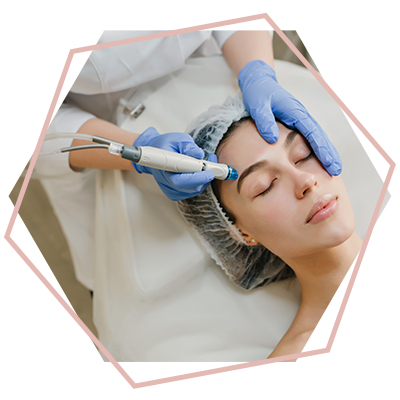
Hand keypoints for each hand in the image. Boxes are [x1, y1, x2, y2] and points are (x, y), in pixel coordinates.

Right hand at [133, 127, 214, 200]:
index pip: (181, 180)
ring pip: (194, 190)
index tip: (209, 172)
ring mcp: (171, 190)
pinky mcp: (175, 193)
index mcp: (164, 168)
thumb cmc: (166, 146)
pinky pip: (192, 192)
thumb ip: (188, 146)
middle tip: (212, 165)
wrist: (156, 154)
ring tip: (206, 164)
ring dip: (204, 179)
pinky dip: (200, 183)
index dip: (197, 177)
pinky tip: (199, 173)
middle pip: (190, 187)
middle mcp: (166, 182)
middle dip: (205, 177)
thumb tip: (199, 154)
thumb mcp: (177, 139)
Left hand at [238, 60, 341, 175]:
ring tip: (332, 169)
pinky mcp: (295, 123)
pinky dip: (316, 148)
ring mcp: (299, 120)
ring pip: (317, 137)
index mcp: (295, 112)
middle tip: (336, 170)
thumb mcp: (258, 105)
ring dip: (325, 152)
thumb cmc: (258, 92)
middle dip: (329, 153)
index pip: (312, 132)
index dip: (321, 148)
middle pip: (320, 136)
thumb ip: (264, 120)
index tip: (328, 162)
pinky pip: (309, 137)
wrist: (258, 83)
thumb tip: (272, 138)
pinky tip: (319, 159)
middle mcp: (301, 116)